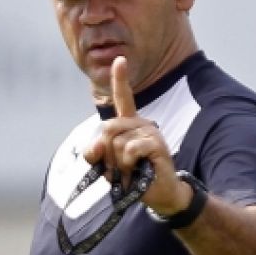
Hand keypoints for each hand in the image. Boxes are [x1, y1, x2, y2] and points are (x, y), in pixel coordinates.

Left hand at [84, 56, 191, 216]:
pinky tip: (139, 170)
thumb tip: (95, 147)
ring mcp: (150, 132)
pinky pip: (129, 150)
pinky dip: (127, 165)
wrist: (160, 194)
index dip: (121, 80)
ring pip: (117, 142)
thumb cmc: (134, 177)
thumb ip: (96, 153)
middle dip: (105, 154)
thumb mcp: (108, 165)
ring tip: (130, 172)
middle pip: (107, 128)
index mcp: (130, 125)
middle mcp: (142, 124)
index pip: (124, 99)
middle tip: (117, 169)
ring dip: (117, 163)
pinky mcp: (156, 144)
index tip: (120, 60)